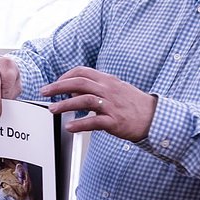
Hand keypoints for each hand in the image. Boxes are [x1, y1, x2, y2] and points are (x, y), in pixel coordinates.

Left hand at [42, 67, 156, 142]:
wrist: (154, 118)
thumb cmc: (134, 105)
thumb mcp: (115, 90)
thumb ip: (96, 89)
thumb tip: (74, 92)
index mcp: (108, 81)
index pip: (83, 72)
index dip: (66, 76)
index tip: (55, 83)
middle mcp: (109, 90)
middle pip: (79, 83)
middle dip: (58, 87)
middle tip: (45, 92)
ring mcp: (112, 105)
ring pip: (84, 100)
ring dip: (65, 105)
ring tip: (52, 109)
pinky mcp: (115, 121)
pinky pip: (94, 121)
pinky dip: (80, 124)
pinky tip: (69, 127)